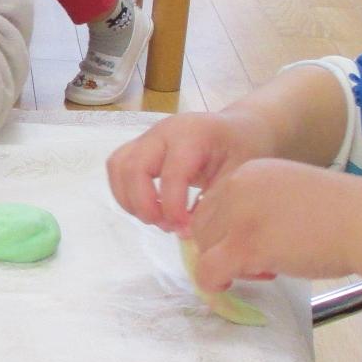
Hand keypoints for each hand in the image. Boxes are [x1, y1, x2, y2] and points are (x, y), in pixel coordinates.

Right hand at [106, 109, 276, 231]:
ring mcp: (148, 137)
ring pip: (119, 166)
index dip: (172, 208)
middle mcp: (163, 131)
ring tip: (155, 219)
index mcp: (192, 134)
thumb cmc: (243, 149)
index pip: (170, 174)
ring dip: (129, 199)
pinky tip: (148, 208)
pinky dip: (125, 192)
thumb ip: (214, 201)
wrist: (238, 128)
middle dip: (144, 204)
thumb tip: (185, 232)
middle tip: (165, 226)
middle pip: (133, 167)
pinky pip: (118, 167)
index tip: (185, 230)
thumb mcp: (240, 174)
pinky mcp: (140, 146)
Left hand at [186, 159, 361, 291]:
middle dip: (219, 247)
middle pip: (202, 224)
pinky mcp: (245, 245)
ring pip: (203, 247)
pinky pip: (208, 270)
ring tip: (259, 271)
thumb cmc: (342, 213)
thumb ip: (260, 204)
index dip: (223, 229)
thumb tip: (237, 233)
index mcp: (249, 172)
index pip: (212, 203)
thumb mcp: (290, 192)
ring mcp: (239, 216)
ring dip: (221, 264)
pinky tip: (228, 286)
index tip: (248, 244)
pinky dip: (212, 283)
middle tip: (253, 264)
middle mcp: (238, 187)